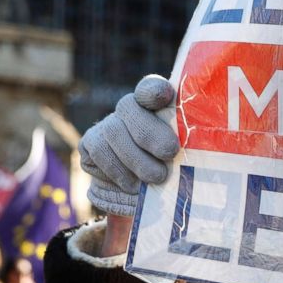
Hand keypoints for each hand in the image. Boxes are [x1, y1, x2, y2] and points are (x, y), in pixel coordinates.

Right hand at [79, 75, 179, 215]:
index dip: (154, 89)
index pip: (151, 88)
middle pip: (129, 106)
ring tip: (156, 178)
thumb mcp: (186, 156)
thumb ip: (189, 145)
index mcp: (156, 105)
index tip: (164, 95)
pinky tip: (134, 185)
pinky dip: (118, 172)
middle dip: (149, 132)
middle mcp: (128, 109)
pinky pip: (98, 153)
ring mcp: (106, 126)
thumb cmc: (174, 172)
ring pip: (113, 131)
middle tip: (169, 153)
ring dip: (136, 159)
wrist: (140, 194)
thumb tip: (194, 148)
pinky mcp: (89, 144)